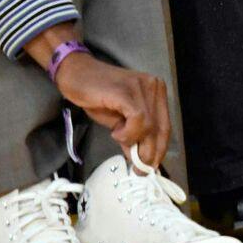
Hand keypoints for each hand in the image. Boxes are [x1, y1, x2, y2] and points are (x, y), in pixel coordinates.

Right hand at [52, 50, 171, 168]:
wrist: (77, 73)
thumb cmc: (97, 96)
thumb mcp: (119, 121)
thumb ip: (133, 136)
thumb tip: (141, 160)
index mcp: (156, 92)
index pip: (165, 126)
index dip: (160, 149)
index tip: (151, 167)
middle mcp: (154, 87)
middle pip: (160, 128)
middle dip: (149, 153)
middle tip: (138, 169)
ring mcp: (142, 87)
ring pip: (149, 127)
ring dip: (132, 141)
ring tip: (117, 136)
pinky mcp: (127, 91)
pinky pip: (137, 120)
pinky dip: (127, 133)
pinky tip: (115, 131)